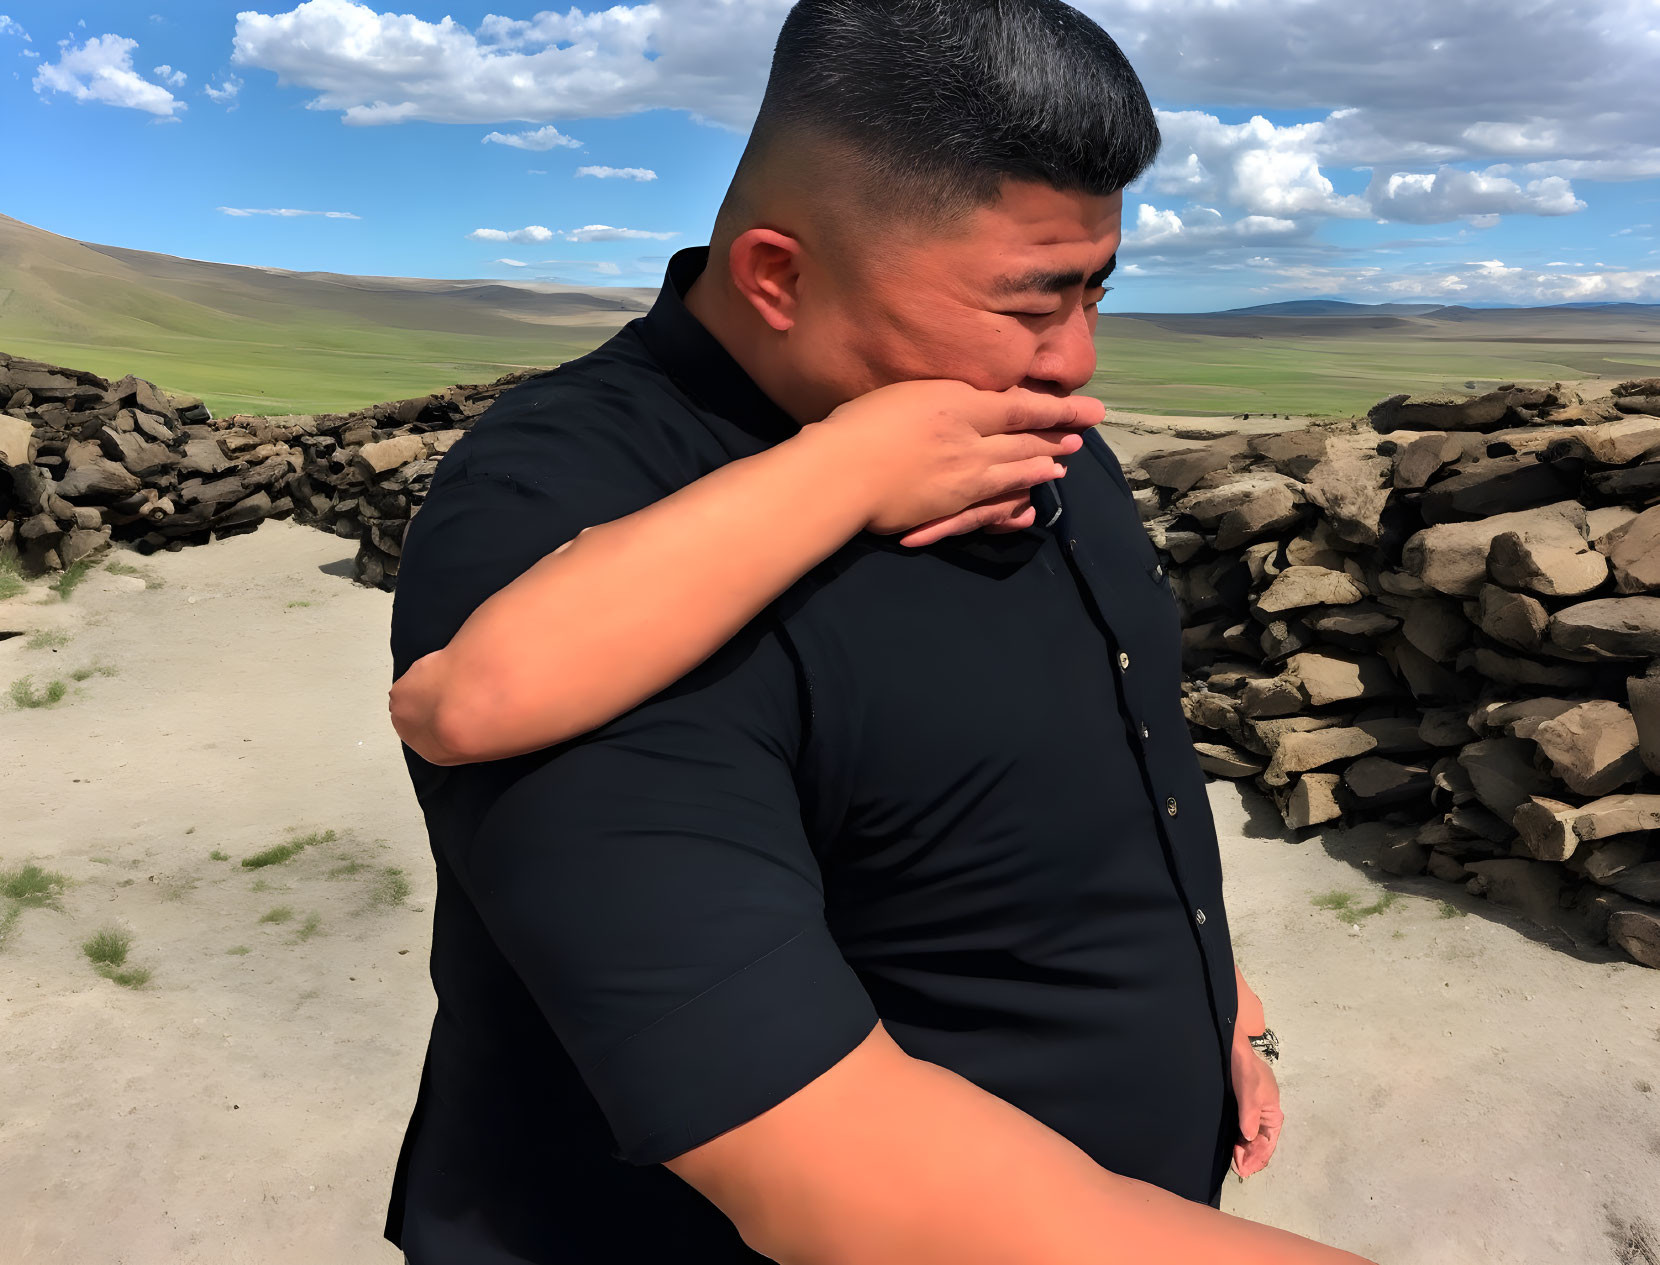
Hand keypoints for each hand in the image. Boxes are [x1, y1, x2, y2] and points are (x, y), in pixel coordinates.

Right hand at [806, 380, 1105, 547]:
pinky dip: (1017, 501)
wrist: (838, 471)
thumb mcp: (908, 392)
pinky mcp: (952, 506)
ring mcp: (964, 477)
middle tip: (1082, 437)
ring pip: (1015, 471)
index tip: (1089, 410)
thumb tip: (973, 398)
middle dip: (1057, 437)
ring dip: (1042, 467)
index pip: (1022, 406)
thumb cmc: (859, 424)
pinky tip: (1029, 499)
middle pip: (1025, 439)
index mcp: (959, 404)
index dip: (1059, 409)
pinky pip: (995, 503)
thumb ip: (947, 396)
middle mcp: (971, 440)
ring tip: (1063, 466)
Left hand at [1229, 1034, 1283, 1179]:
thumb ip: (1249, 1115)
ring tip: (1236, 1164)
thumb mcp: (1249, 1092)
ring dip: (1246, 1152)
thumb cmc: (1245, 1070)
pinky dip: (1241, 1142)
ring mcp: (1255, 1114)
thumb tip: (1249, 1138)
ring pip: (1253, 1139)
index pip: (1268, 1143)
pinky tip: (1234, 1149)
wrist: (1234, 1050)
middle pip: (1261, 1144)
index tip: (1244, 1169)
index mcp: (1273, 1114)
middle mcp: (1267, 1117)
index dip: (1257, 1158)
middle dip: (1252, 1158)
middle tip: (1238, 1170)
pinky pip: (1245, 1131)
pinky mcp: (1244, 1109)